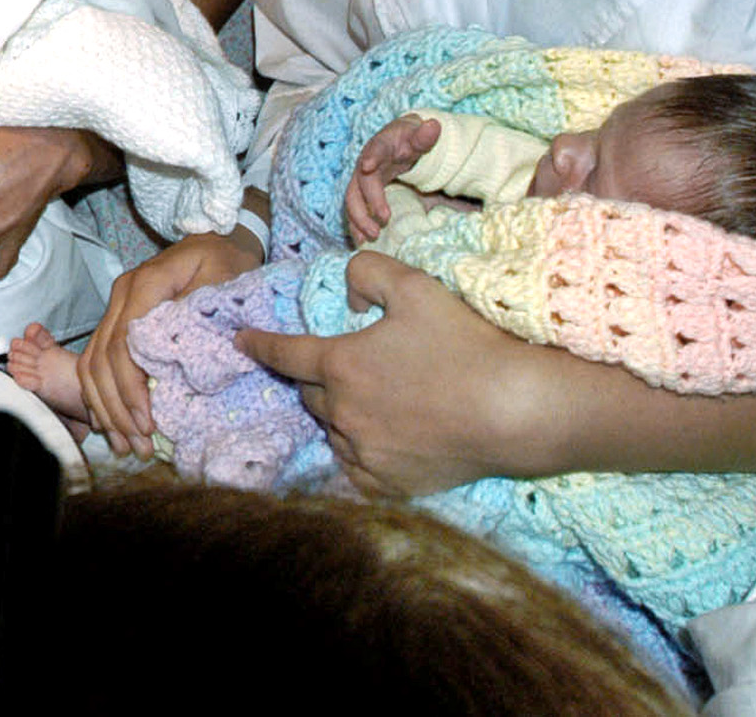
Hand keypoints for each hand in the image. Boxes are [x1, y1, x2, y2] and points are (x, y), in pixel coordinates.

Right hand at [76, 229, 260, 456]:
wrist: (219, 238)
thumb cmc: (226, 261)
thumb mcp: (224, 281)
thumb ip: (202, 316)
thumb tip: (186, 360)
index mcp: (144, 285)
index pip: (122, 345)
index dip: (130, 389)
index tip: (147, 424)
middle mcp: (122, 295)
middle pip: (101, 359)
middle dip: (116, 408)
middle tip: (138, 446)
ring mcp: (116, 306)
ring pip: (91, 362)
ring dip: (105, 407)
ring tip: (125, 445)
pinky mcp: (119, 318)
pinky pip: (96, 359)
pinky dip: (101, 394)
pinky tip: (113, 423)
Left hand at [235, 250, 539, 495]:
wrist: (515, 410)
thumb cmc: (465, 343)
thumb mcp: (416, 287)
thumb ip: (369, 272)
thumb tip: (346, 286)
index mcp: (340, 364)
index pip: (283, 353)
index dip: (259, 344)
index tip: (241, 340)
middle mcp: (341, 412)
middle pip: (309, 394)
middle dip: (318, 378)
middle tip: (347, 368)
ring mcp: (363, 452)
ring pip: (332, 430)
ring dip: (340, 414)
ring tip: (376, 402)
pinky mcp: (386, 483)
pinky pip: (354, 467)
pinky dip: (358, 451)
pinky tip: (380, 439)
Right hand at [344, 112, 439, 241]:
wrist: (399, 141)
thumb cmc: (410, 138)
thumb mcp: (419, 135)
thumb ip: (426, 135)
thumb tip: (435, 125)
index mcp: (381, 146)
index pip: (375, 149)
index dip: (371, 157)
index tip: (368, 166)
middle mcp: (366, 163)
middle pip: (360, 182)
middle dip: (369, 201)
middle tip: (384, 219)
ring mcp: (362, 179)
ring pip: (352, 199)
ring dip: (359, 218)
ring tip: (372, 236)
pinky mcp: (363, 193)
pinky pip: (355, 209)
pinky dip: (356, 225)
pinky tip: (362, 241)